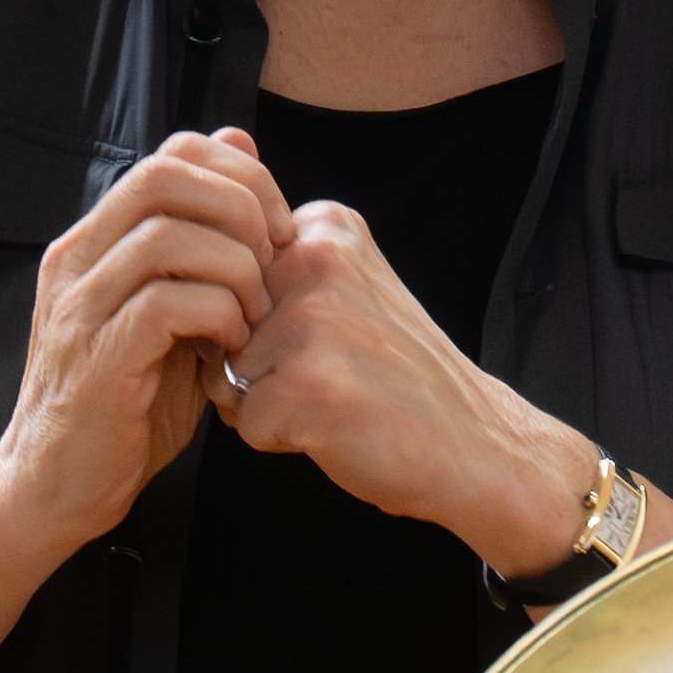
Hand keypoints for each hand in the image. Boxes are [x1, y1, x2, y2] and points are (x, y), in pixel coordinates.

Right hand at [0, 131, 274, 553]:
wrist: (54, 489)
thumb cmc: (123, 406)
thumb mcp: (171, 318)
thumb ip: (203, 250)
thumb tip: (243, 153)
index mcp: (96, 241)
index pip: (170, 155)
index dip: (238, 175)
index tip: (275, 230)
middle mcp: (78, 260)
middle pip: (164, 175)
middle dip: (240, 208)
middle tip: (273, 263)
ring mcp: (80, 308)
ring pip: (167, 236)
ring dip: (234, 269)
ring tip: (255, 314)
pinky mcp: (95, 360)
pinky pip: (165, 305)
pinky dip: (216, 316)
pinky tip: (230, 347)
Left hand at [220, 198, 610, 574]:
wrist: (479, 443)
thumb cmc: (406, 380)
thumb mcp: (349, 291)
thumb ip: (279, 274)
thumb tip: (193, 290)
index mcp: (326, 229)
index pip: (233, 278)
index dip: (265, 326)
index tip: (331, 339)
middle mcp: (316, 260)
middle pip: (221, 325)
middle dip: (254, 364)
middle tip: (334, 376)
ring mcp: (313, 320)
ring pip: (225, 375)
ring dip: (265, 405)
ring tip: (336, 402)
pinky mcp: (307, 383)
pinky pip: (244, 422)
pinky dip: (279, 440)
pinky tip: (336, 428)